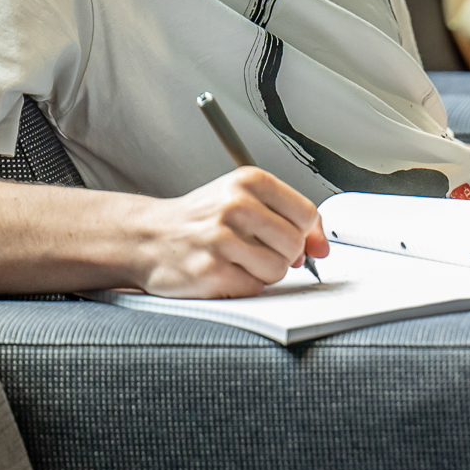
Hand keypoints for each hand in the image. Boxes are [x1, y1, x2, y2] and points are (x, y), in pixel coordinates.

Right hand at [129, 167, 327, 296]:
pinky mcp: (211, 271)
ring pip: (277, 269)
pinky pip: (254, 288)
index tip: (286, 237)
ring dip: (262, 272)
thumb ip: (290, 218)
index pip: (306, 213)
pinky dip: (243, 286)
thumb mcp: (244, 200)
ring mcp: (221, 239)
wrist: (146, 237)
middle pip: (294, 244)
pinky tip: (222, 271)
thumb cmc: (201, 220)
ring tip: (236, 260)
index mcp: (248, 181)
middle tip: (252, 248)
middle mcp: (235, 205)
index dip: (302, 233)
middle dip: (280, 254)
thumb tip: (322, 248)